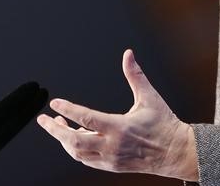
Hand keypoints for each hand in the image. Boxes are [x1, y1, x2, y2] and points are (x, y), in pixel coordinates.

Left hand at [37, 49, 197, 180]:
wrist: (176, 153)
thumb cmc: (164, 124)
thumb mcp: (150, 97)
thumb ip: (135, 75)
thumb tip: (128, 54)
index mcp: (120, 127)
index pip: (87, 118)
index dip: (68, 110)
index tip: (55, 103)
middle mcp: (113, 145)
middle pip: (74, 141)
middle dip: (55, 130)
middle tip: (43, 120)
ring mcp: (111, 158)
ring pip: (77, 153)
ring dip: (64, 140)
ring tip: (58, 126)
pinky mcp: (112, 166)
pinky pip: (86, 160)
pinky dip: (76, 149)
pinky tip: (75, 137)